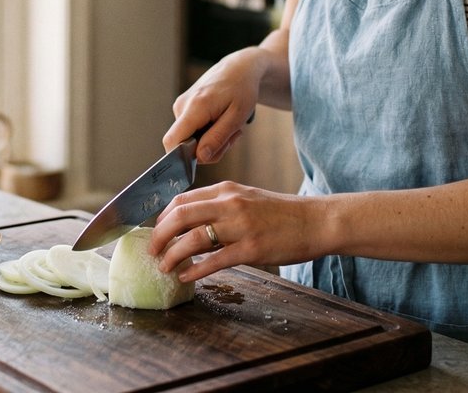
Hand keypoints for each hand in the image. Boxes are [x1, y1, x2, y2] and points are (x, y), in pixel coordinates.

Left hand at [147, 181, 319, 282]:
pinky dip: (195, 270)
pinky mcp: (252, 248)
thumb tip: (191, 222)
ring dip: (173, 255)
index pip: (182, 199)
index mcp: (227, 190)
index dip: (162, 217)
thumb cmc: (282, 213)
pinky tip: (186, 276)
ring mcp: (241, 226)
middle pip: (180, 216)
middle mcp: (230, 203)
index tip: (155, 232)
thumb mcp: (248, 199)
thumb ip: (221, 206)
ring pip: (193, 239)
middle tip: (152, 251)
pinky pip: (215, 261)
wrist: (316, 221)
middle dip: (159, 236)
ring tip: (165, 267)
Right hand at [166, 48, 265, 163]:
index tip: (208, 155)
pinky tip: (220, 121)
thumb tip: (200, 157)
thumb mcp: (237, 117)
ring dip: (210, 140)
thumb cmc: (242, 89)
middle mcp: (181, 106)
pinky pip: (191, 131)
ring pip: (189, 139)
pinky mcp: (183, 107)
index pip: (172, 141)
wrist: (239, 68)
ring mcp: (180, 106)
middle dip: (208, 149)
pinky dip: (207, 132)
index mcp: (194, 107)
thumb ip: (217, 138)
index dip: (183, 157)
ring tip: (229, 126)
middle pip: (183, 145)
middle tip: (231, 137)